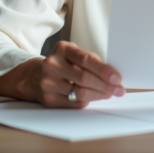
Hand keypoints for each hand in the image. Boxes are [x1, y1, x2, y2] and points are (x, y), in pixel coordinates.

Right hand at [0, 41, 124, 108]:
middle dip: (105, 86)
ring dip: (99, 95)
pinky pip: (74, 103)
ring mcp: (48, 82)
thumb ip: (91, 61)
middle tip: (118, 90)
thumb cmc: (62, 64)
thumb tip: (113, 76)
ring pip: (80, 93)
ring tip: (109, 94)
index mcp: (62, 49)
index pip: (86, 60)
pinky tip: (95, 97)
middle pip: (84, 78)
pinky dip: (88, 101)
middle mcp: (52, 64)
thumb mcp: (73, 55)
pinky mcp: (48, 99)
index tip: (117, 78)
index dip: (104, 70)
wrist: (35, 76)